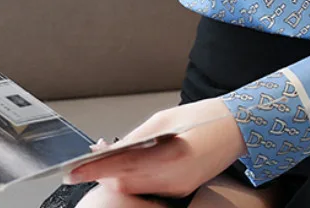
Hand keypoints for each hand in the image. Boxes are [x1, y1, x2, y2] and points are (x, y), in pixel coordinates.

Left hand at [62, 97, 246, 197]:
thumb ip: (135, 138)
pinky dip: (136, 178)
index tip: (73, 171)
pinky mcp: (180, 191)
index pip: (120, 168)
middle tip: (89, 162)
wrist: (237, 127)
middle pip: (124, 184)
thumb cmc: (203, 117)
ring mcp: (177, 188)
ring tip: (110, 160)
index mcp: (167, 156)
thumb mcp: (164, 119)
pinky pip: (149, 189)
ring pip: (134, 189)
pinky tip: (134, 165)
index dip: (93, 170)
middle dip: (104, 174)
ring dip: (119, 176)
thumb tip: (107, 149)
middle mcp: (171, 178)